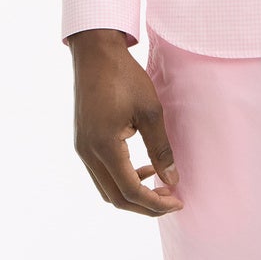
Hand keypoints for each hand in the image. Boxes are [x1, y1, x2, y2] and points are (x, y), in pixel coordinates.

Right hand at [67, 29, 182, 215]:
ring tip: (159, 185)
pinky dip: (122, 179)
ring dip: (132, 194)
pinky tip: (142, 168)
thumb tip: (172, 180)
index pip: (130, 191)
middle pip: (115, 198)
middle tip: (171, 200)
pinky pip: (101, 174)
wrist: (95, 53)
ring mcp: (82, 148)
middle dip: (145, 206)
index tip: (178, 202)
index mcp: (104, 146)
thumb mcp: (151, 112)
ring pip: (106, 189)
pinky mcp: (83, 141)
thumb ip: (161, 149)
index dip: (156, 203)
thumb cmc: (124, 77)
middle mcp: (88, 152)